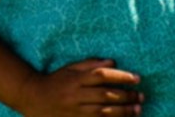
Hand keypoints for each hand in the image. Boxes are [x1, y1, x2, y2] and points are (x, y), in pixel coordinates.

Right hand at [15, 59, 142, 115]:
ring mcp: (75, 110)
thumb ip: (91, 64)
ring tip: (137, 109)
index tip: (137, 78)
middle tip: (141, 96)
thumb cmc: (56, 81)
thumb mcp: (70, 68)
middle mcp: (76, 94)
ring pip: (103, 111)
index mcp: (75, 78)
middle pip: (105, 94)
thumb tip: (113, 62)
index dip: (121, 76)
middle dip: (126, 96)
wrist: (34, 99)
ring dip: (123, 111)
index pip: (102, 75)